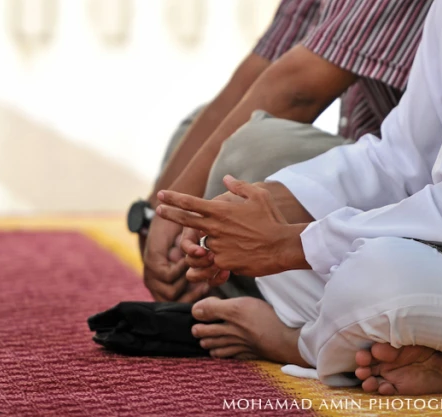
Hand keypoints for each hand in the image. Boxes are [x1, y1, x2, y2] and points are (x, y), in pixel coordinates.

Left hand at [157, 175, 308, 277]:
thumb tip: (226, 178)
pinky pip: (214, 261)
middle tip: (159, 210)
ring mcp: (218, 247)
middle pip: (186, 221)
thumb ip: (239, 186)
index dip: (174, 198)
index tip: (162, 194)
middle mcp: (216, 229)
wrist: (282, 246)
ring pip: (204, 244)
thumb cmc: (272, 219)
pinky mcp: (224, 263)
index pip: (191, 203)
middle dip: (171, 214)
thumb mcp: (258, 195)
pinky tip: (232, 254)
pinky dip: (217, 258)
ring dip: (209, 241)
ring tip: (232, 240)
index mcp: (221, 211)